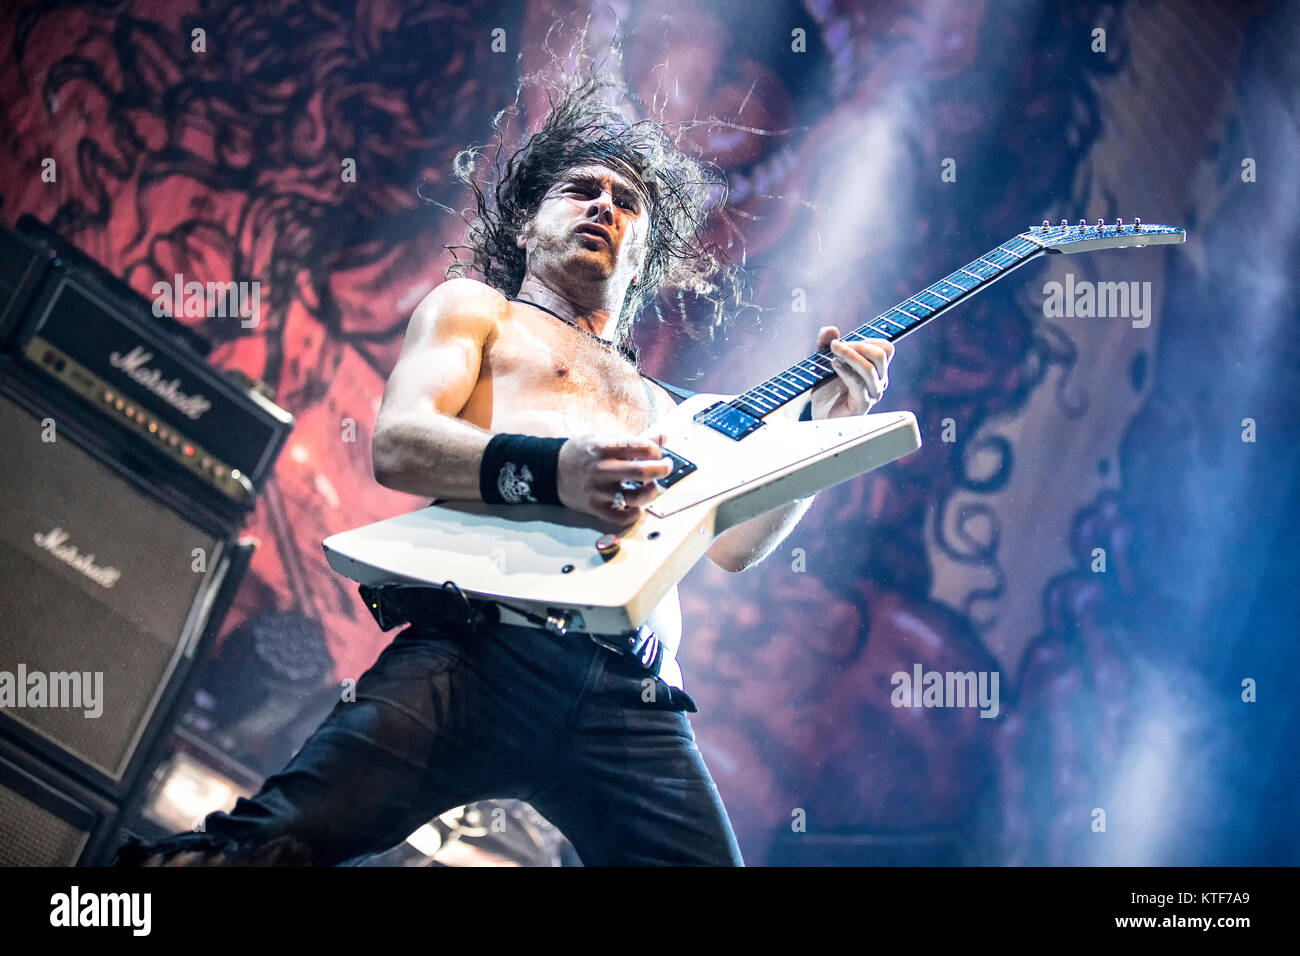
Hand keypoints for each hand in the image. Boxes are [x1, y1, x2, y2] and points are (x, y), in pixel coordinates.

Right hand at [556, 432, 672, 525]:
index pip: (640, 447)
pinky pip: (619, 517)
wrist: (551, 469)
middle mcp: (602, 469)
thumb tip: (664, 437)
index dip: (655, 450)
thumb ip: (635, 440)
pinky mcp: (594, 507)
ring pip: (635, 496)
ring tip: (653, 488)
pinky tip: (637, 507)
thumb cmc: (581, 453)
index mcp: (604, 447)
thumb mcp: (604, 439)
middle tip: (666, 467)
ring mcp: (598, 490)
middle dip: (662, 469)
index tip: (657, 453)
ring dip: (651, 493)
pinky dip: (633, 514)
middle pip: (642, 472)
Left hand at [808, 325, 894, 418]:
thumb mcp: (823, 360)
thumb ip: (825, 343)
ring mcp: (873, 393)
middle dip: (858, 345)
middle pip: (881, 354)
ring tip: (833, 351)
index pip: (886, 348)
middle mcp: (880, 380)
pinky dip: (845, 370)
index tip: (846, 340)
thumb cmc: (826, 388)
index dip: (867, 339)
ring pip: (870, 368)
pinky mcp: (863, 404)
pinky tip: (834, 364)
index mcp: (877, 368)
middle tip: (836, 345)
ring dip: (850, 355)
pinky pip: (858, 383)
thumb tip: (831, 329)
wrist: (819, 414)